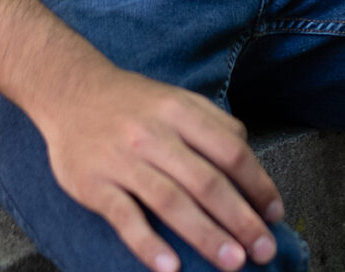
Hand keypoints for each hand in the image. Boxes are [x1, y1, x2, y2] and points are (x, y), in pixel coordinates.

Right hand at [28, 63, 287, 270]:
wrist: (69, 91)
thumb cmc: (133, 103)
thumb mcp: (176, 99)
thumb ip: (214, 125)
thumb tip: (250, 162)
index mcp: (180, 111)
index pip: (231, 151)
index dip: (258, 185)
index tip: (274, 214)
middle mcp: (153, 134)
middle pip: (206, 182)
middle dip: (241, 220)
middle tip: (264, 250)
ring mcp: (122, 160)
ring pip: (171, 201)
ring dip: (206, 235)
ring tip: (232, 262)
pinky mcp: (93, 184)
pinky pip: (124, 217)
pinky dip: (147, 243)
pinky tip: (170, 267)